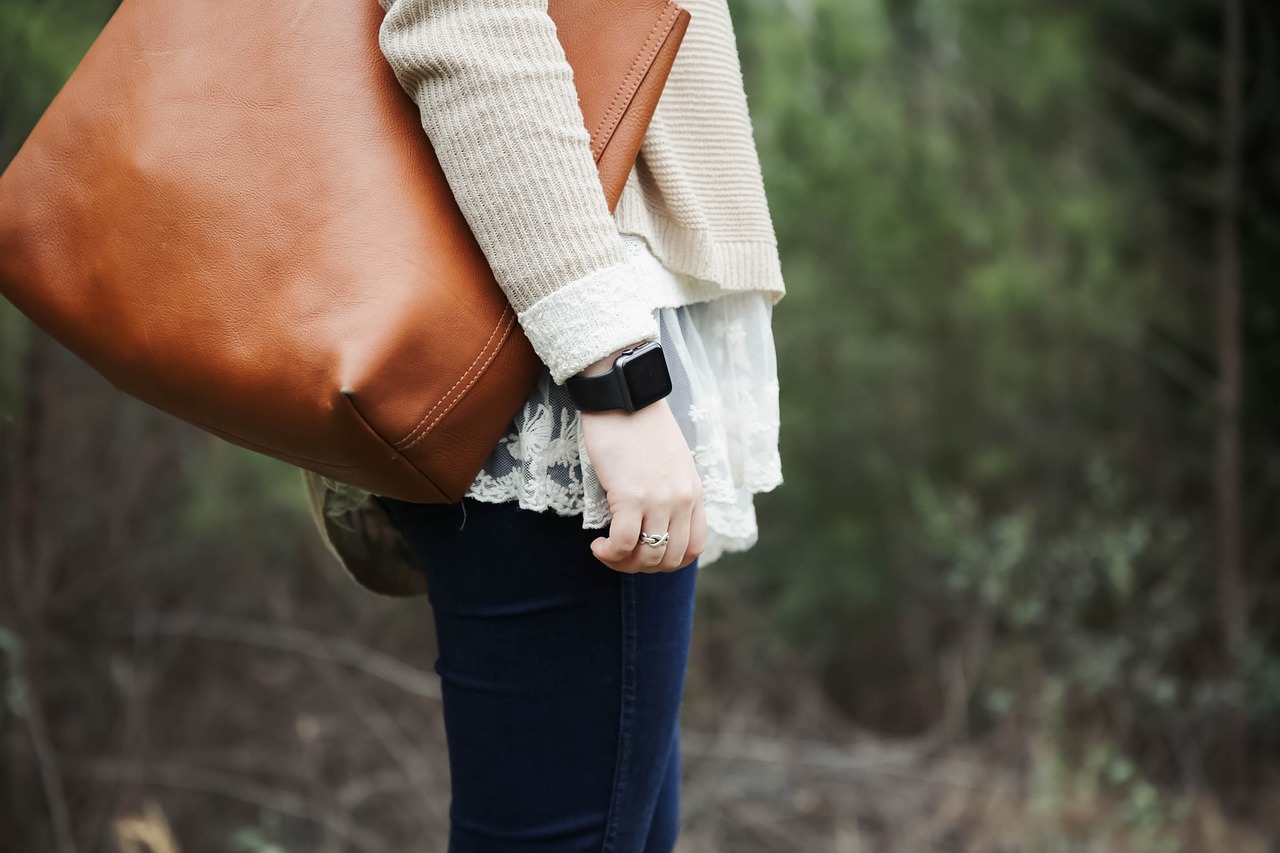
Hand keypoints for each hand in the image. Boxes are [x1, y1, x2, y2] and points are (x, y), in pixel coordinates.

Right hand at [580, 396, 705, 572]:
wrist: (624, 396)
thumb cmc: (640, 425)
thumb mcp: (671, 462)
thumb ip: (671, 492)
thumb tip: (654, 523)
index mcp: (694, 493)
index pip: (693, 548)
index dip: (667, 562)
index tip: (644, 553)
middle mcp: (681, 500)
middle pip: (670, 559)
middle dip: (643, 567)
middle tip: (620, 556)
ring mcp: (658, 500)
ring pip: (648, 556)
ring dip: (623, 563)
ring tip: (605, 550)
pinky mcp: (631, 496)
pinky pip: (622, 543)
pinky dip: (608, 553)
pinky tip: (597, 544)